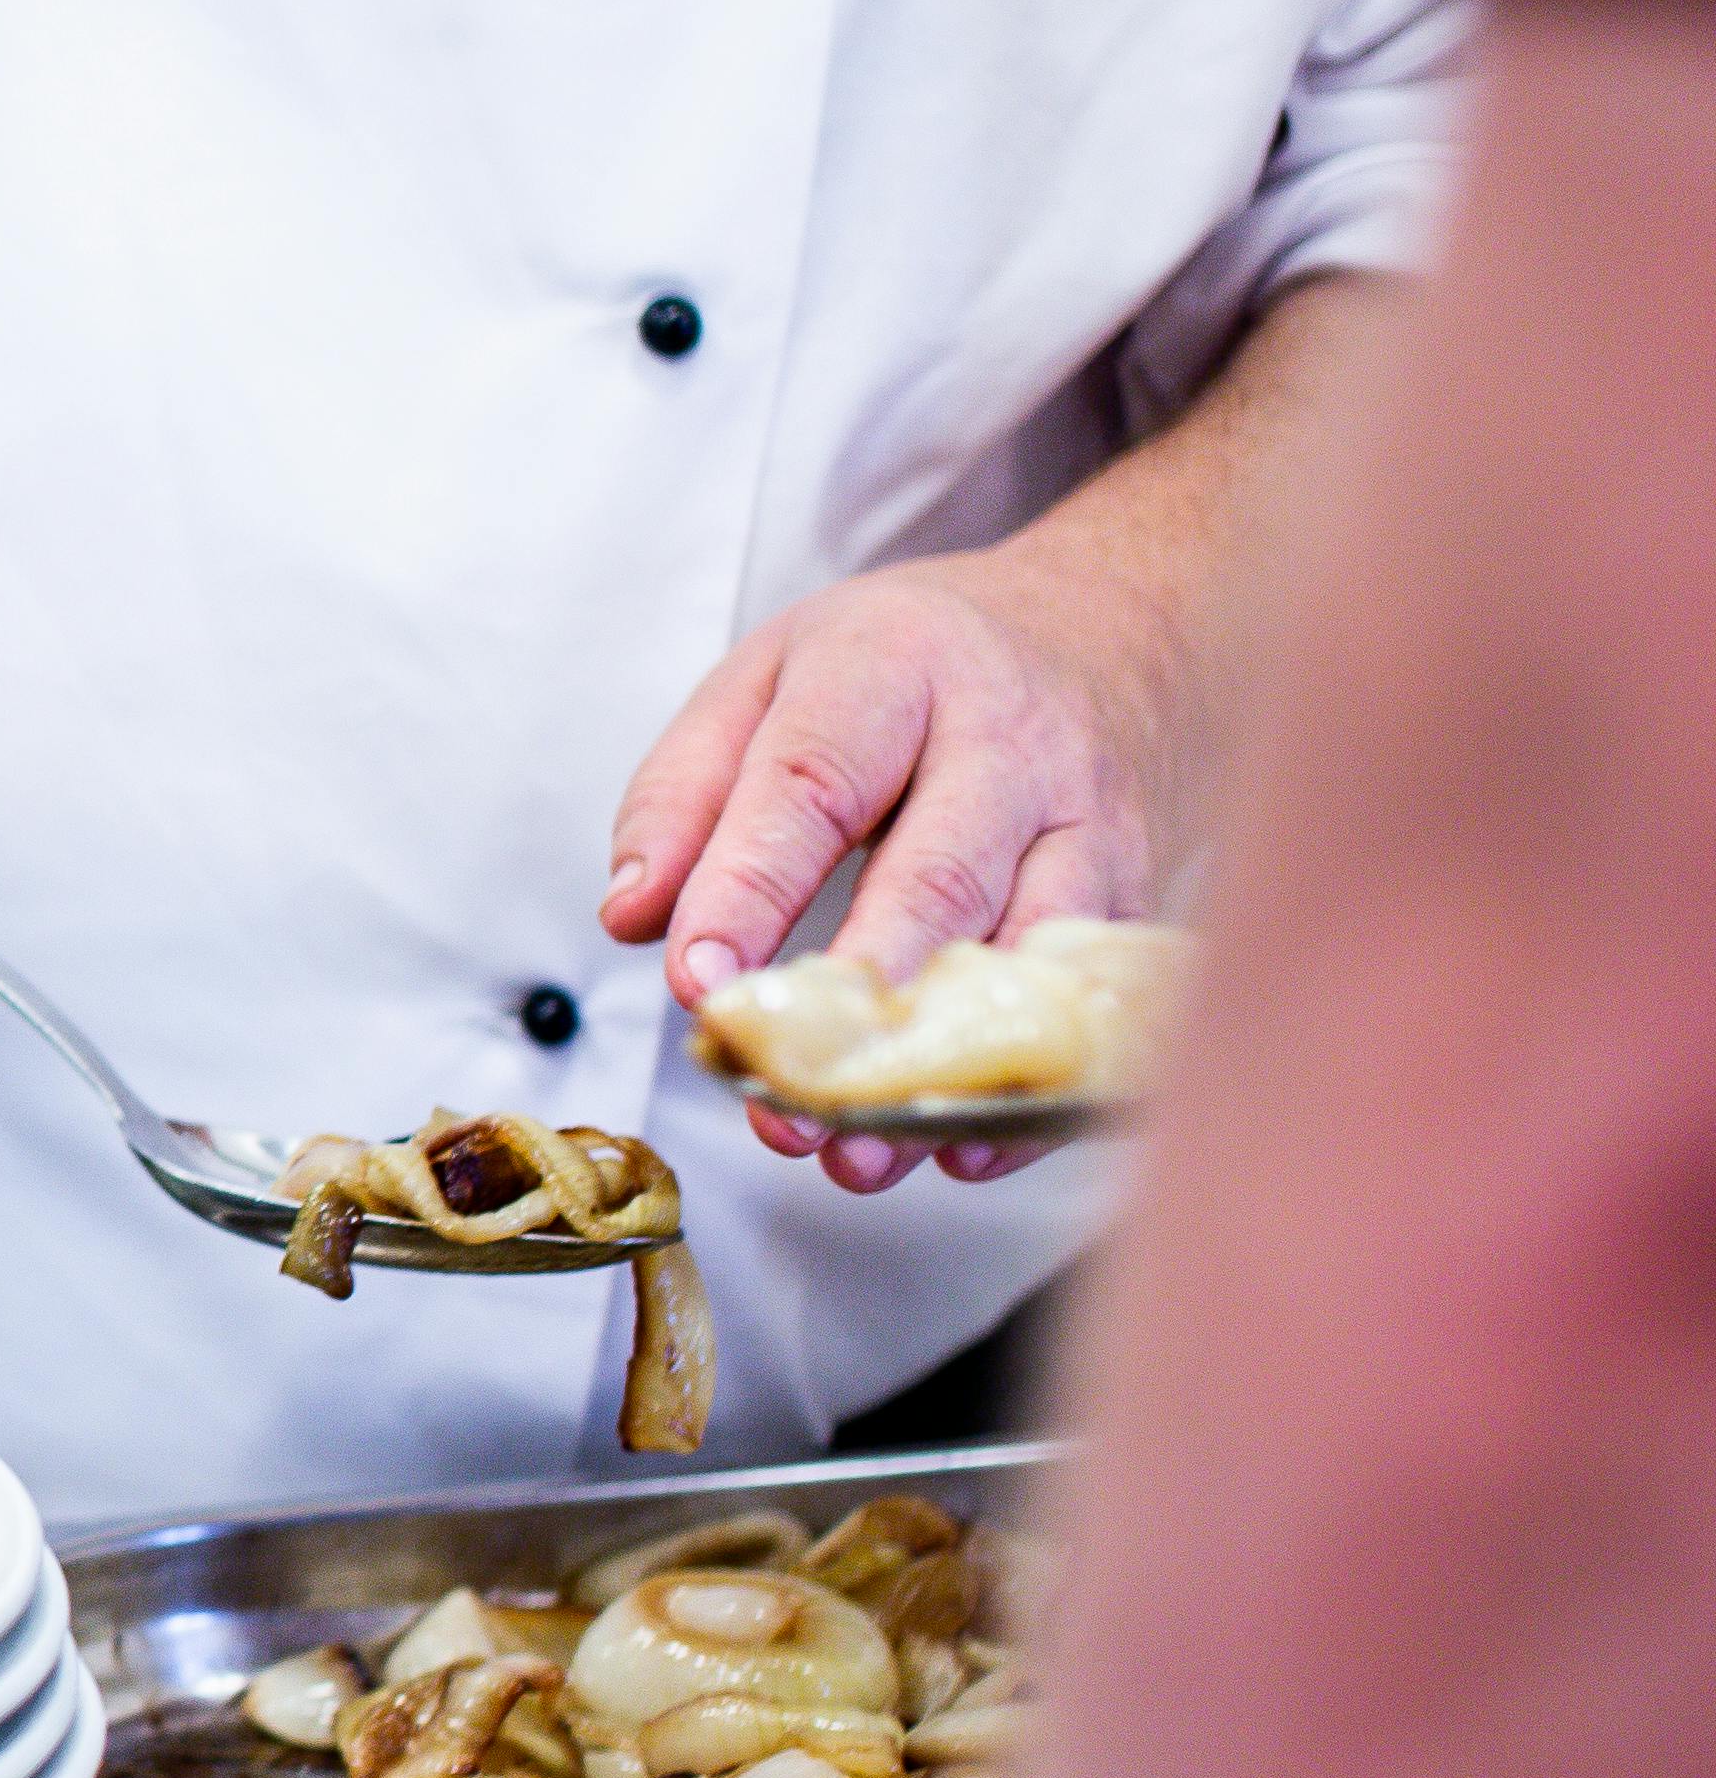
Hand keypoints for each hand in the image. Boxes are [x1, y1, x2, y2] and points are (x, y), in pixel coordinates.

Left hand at [603, 537, 1181, 1192]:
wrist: (1117, 625)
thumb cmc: (908, 668)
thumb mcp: (770, 679)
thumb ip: (683, 792)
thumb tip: (633, 913)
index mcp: (891, 669)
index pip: (811, 784)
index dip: (750, 891)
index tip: (696, 984)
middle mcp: (1008, 742)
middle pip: (935, 877)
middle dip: (852, 1000)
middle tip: (776, 1095)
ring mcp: (1093, 818)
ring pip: (1027, 953)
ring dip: (939, 1068)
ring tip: (857, 1152)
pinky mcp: (1144, 888)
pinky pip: (1095, 1000)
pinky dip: (1035, 1088)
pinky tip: (968, 1149)